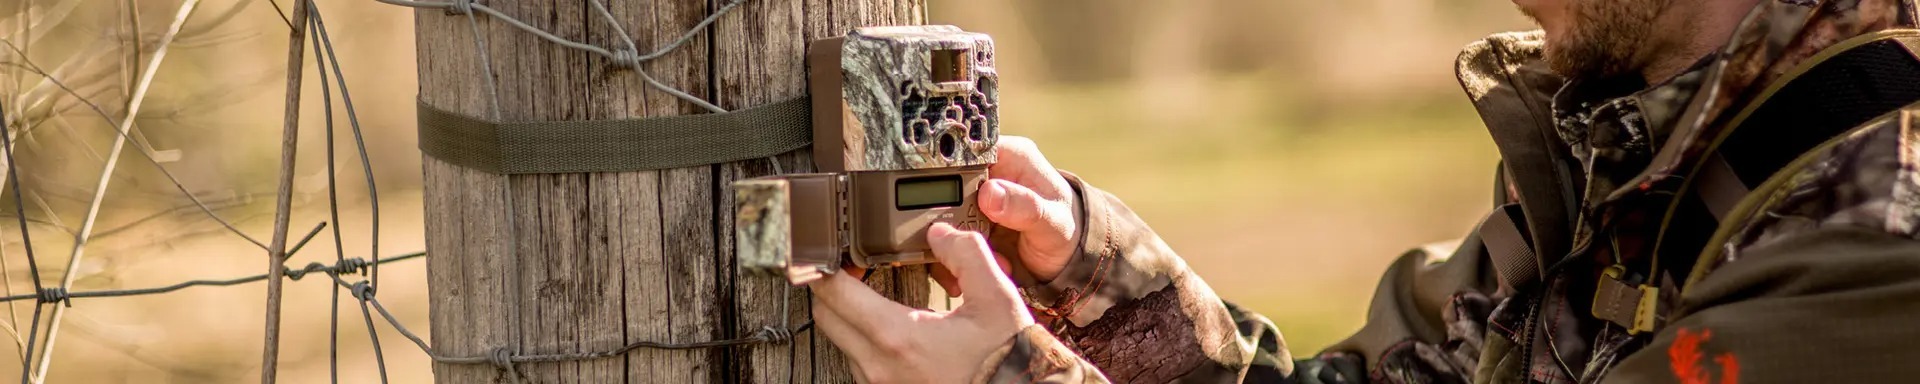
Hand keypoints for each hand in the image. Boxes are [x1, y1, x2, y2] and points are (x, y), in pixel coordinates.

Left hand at [811, 223, 1035, 382]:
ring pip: (841, 341)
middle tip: (853, 266)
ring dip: (850, 315)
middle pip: (826, 317)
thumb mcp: (996, 299)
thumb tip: (940, 232)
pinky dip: (867, 339)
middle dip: (833, 287)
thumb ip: (966, 254)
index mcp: (897, 337)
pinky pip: (860, 362)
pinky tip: (894, 327)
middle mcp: (878, 367)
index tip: (833, 250)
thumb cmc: (1006, 362)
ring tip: (875, 294)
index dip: (824, 265)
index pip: (832, 293)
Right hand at [934, 136, 1078, 295]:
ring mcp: (973, 199)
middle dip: (949, 222)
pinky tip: (970, 270)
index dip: (947, 175)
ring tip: (980, 263)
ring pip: (940, 214)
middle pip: (944, 185)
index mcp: (1008, 155)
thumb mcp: (1052, 221)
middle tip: (969, 247)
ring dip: (951, 243)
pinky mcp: (967, 221)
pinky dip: (950, 256)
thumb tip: (989, 193)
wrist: (1068, 257)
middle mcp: (987, 173)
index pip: (963, 153)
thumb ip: (1026, 207)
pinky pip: (945, 234)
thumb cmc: (1067, 231)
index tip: (951, 209)